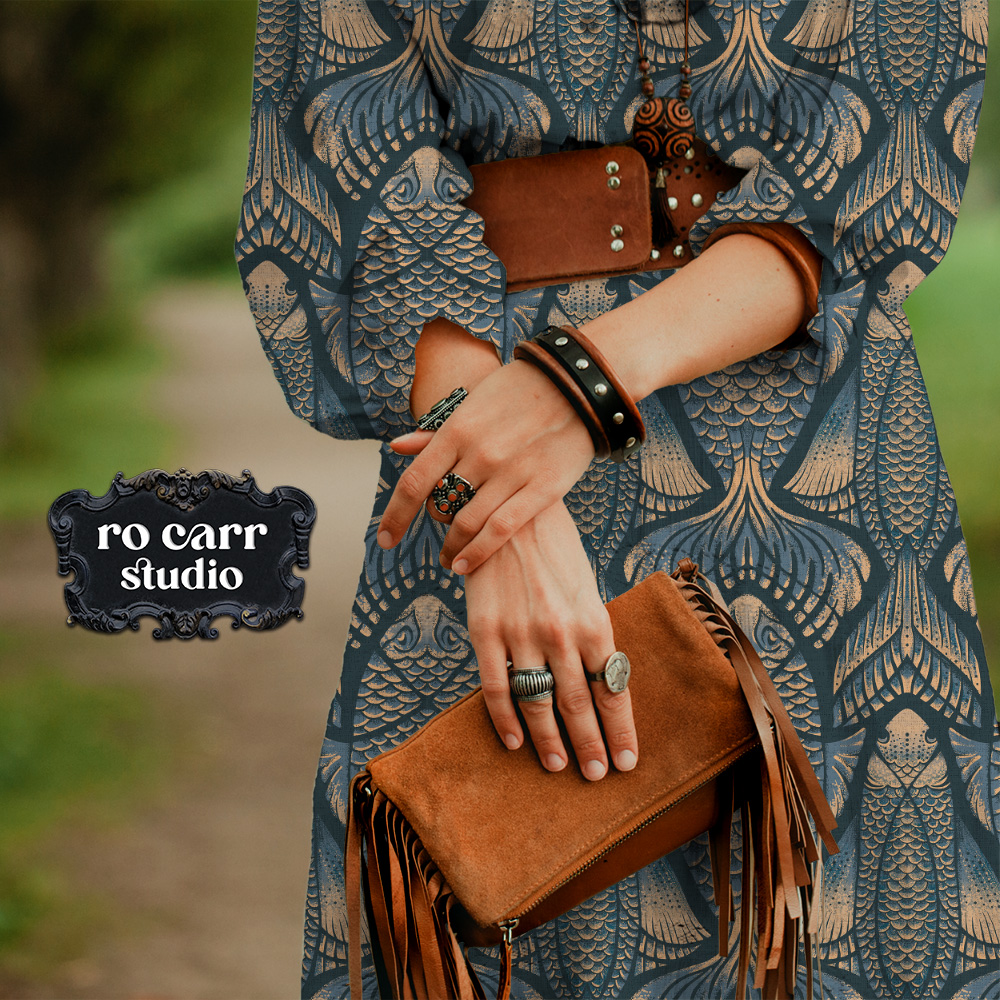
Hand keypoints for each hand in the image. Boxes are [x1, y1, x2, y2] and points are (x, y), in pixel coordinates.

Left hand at [378, 359, 594, 573]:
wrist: (578, 385)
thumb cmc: (519, 393)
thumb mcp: (473, 404)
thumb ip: (437, 432)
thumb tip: (396, 447)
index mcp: (458, 429)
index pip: (414, 482)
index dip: (395, 515)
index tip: (385, 538)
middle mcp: (480, 453)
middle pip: (440, 505)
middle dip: (435, 523)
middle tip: (440, 530)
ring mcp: (512, 472)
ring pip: (467, 523)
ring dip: (452, 547)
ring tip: (449, 558)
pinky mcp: (542, 488)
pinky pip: (501, 529)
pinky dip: (478, 551)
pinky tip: (465, 564)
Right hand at [463, 499, 637, 778]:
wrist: (507, 507)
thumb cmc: (554, 547)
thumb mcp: (586, 585)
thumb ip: (591, 631)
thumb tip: (602, 676)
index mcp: (593, 620)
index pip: (612, 689)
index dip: (620, 729)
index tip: (628, 761)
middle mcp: (561, 633)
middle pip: (578, 705)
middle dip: (591, 745)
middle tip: (596, 776)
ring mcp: (521, 634)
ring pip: (539, 703)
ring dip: (551, 741)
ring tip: (560, 767)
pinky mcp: (485, 631)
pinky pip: (496, 687)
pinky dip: (506, 719)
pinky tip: (515, 742)